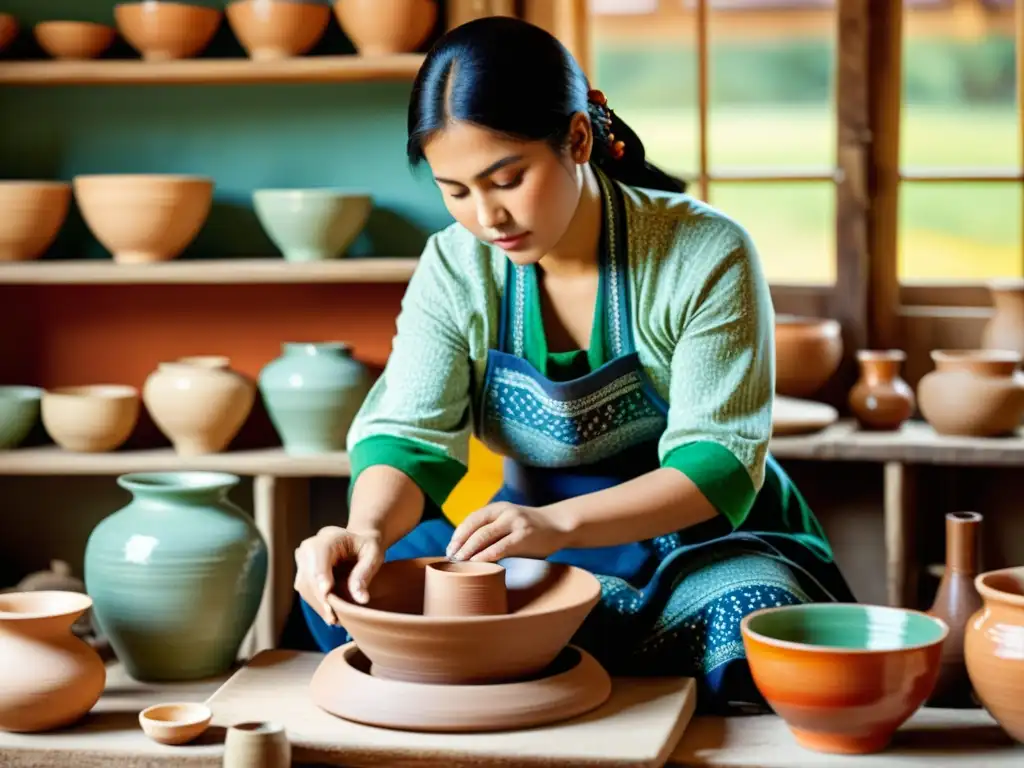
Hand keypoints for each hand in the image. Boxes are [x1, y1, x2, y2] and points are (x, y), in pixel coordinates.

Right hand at [294, 526, 382, 624]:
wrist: (355, 542)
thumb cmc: (367, 546)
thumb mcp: (373, 554)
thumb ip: (365, 573)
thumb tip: (360, 599)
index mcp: (327, 538)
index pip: (318, 557)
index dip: (321, 577)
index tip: (327, 595)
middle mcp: (308, 548)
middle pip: (309, 576)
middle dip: (322, 599)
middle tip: (335, 619)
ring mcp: (302, 562)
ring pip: (305, 587)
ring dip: (319, 605)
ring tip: (336, 620)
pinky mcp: (302, 575)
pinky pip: (306, 592)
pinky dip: (318, 604)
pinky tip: (331, 614)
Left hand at [446, 503, 568, 562]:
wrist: (559, 525)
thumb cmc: (530, 529)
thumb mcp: (508, 523)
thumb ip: (492, 530)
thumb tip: (466, 549)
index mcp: (498, 508)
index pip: (472, 519)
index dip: (459, 534)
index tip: (450, 548)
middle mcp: (505, 512)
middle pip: (475, 528)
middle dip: (461, 544)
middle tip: (452, 558)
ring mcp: (515, 522)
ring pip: (485, 536)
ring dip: (469, 550)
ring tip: (460, 562)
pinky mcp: (524, 535)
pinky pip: (500, 546)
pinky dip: (486, 555)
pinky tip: (478, 562)